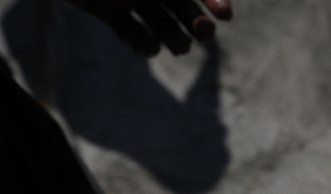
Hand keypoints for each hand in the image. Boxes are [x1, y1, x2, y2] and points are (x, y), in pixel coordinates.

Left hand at [65, 0, 232, 55]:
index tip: (225, 15)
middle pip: (181, 7)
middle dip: (198, 21)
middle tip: (206, 35)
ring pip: (159, 23)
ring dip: (174, 37)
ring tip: (181, 49)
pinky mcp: (105, 12)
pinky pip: (129, 33)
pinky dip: (142, 44)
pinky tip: (151, 49)